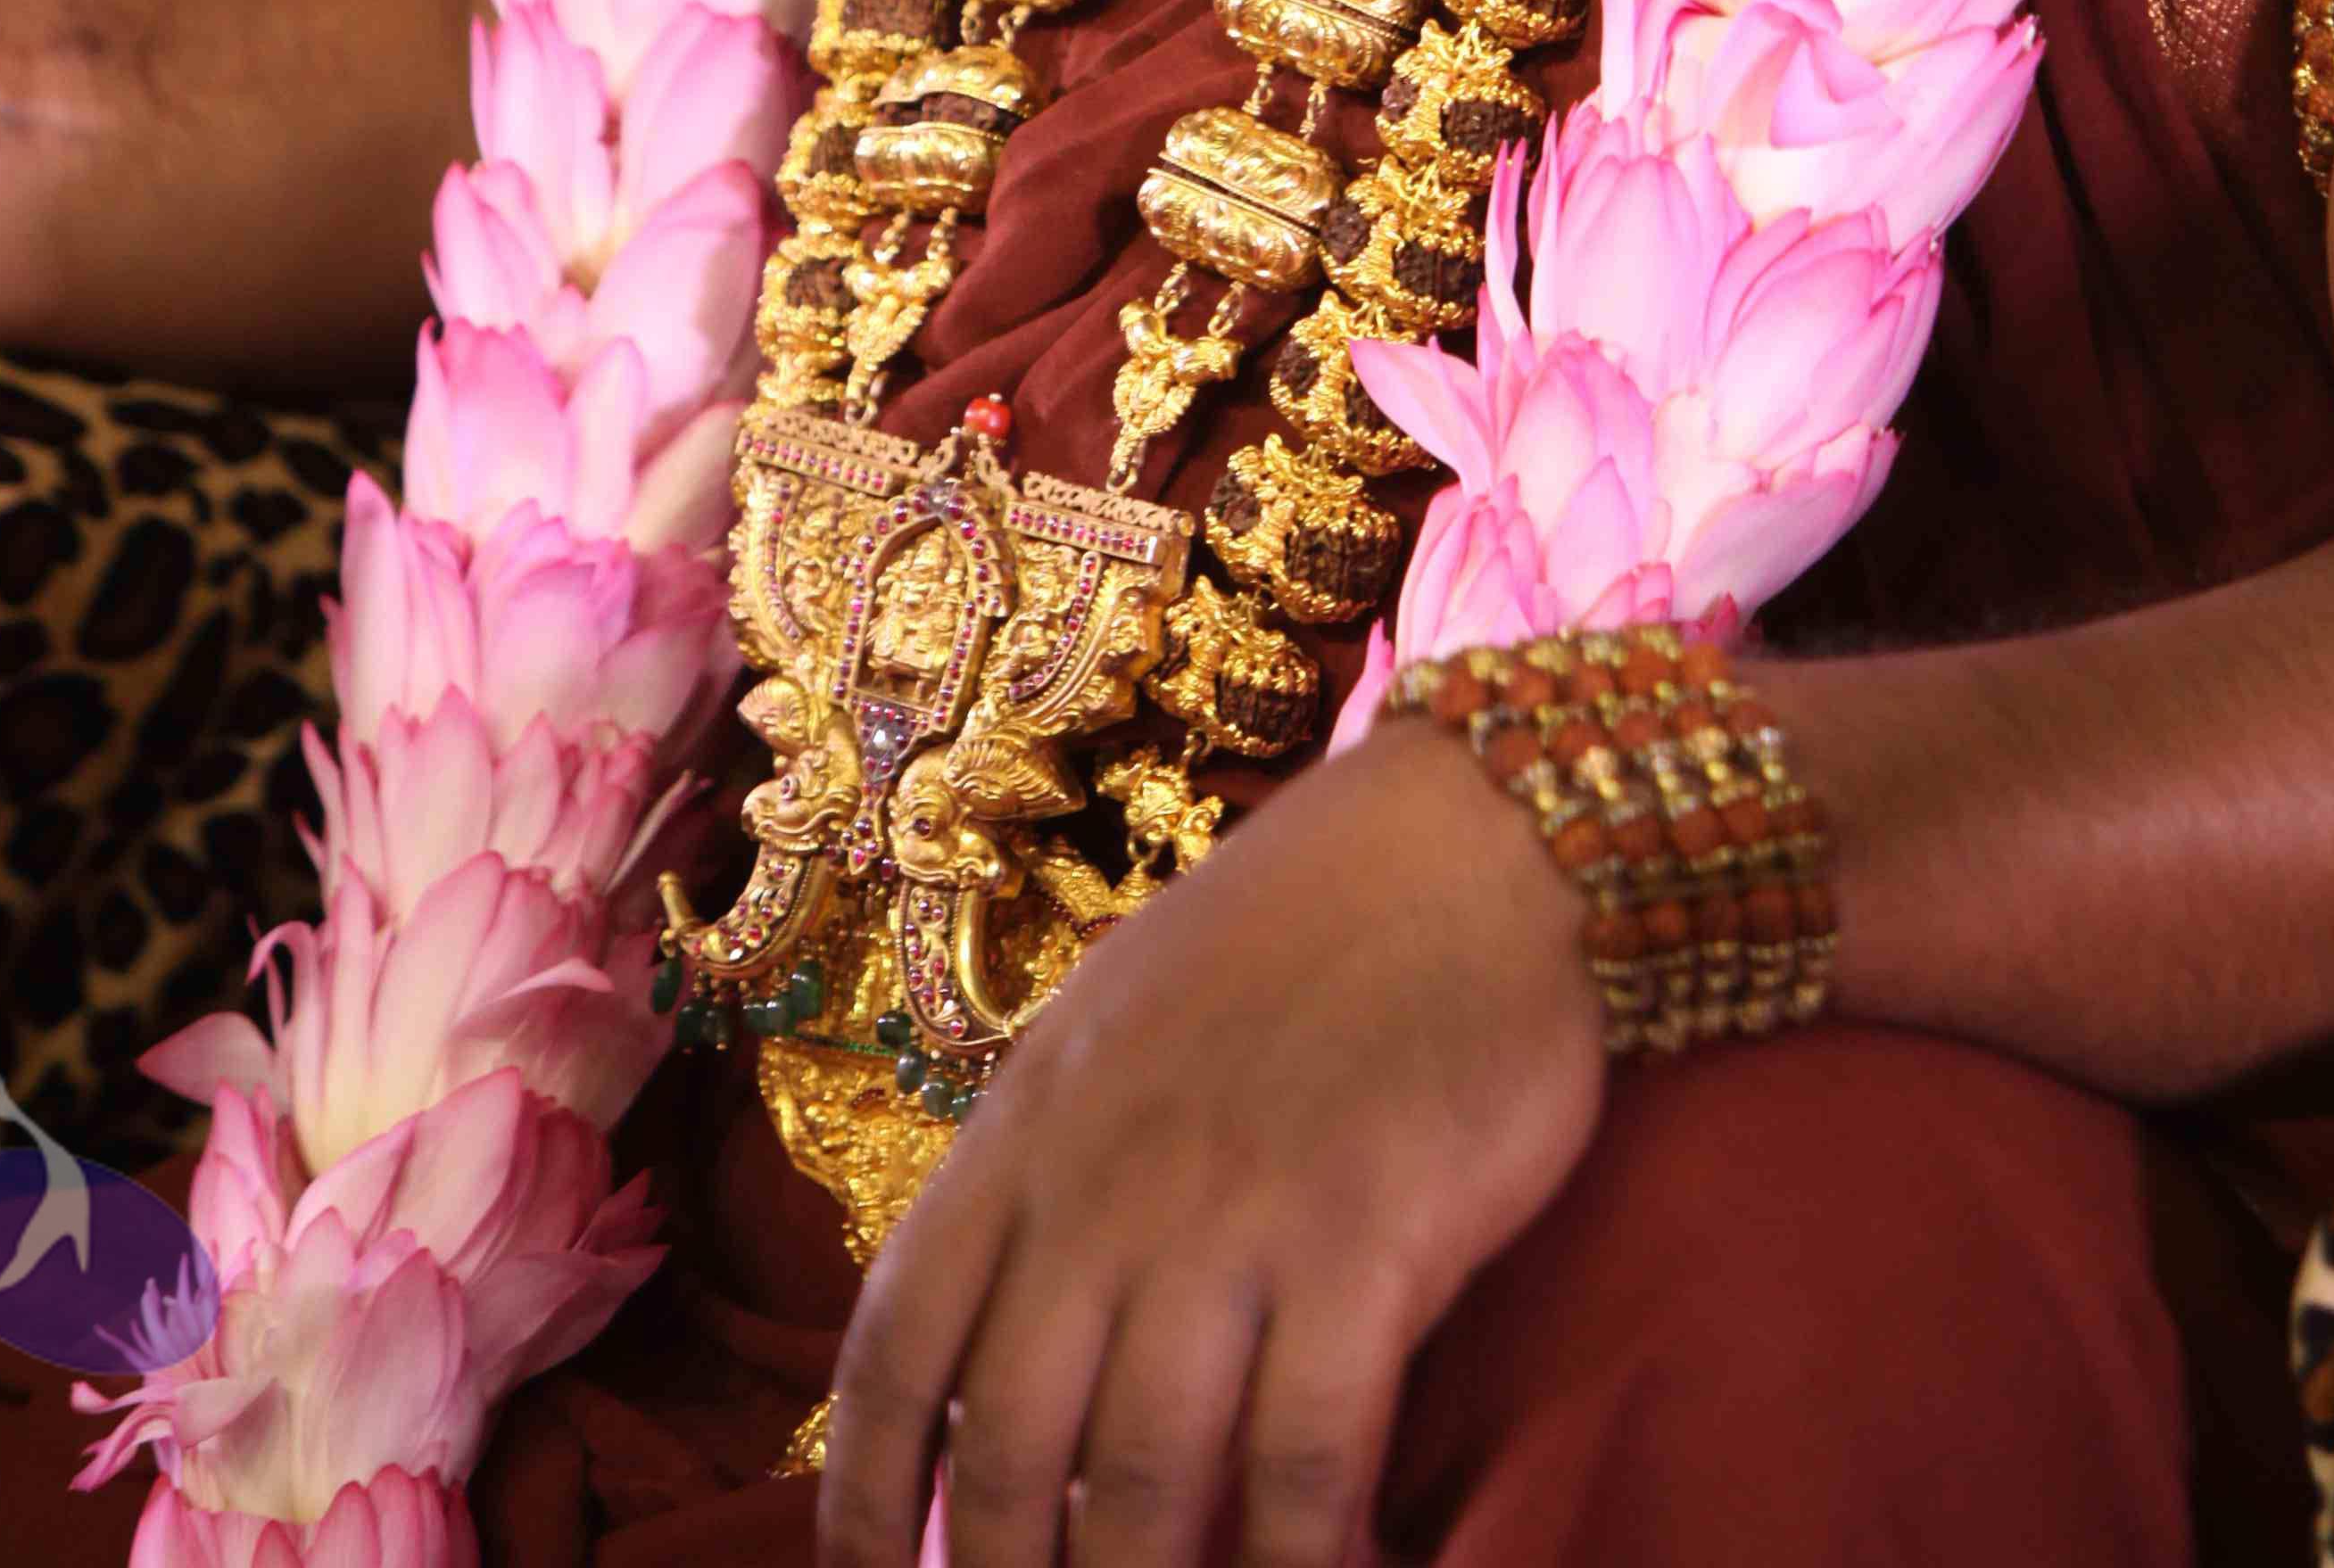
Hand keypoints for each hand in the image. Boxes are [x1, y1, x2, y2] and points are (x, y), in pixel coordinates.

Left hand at [816, 717, 1604, 1567]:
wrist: (1468, 837)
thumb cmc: (1296, 936)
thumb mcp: (1117, 1029)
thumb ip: (1054, 1178)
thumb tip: (1012, 1360)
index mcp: (1025, 1129)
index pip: (897, 1348)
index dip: (864, 1495)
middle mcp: (1102, 1185)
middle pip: (1007, 1450)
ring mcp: (1230, 1217)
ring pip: (1142, 1484)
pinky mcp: (1363, 1242)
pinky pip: (1303, 1463)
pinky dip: (1298, 1558)